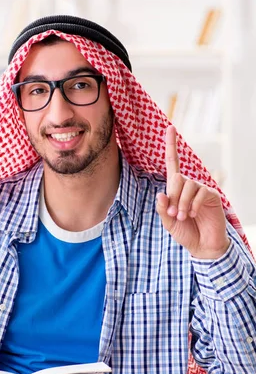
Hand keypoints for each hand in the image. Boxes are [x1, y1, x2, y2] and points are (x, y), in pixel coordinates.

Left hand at [156, 125, 229, 258]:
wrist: (203, 246)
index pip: (173, 163)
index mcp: (176, 189)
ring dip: (182, 202)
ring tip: (183, 216)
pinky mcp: (212, 195)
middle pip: (177, 178)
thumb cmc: (185, 232)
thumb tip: (161, 193)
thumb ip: (163, 209)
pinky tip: (193, 214)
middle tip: (174, 214)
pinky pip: (200, 192)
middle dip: (173, 197)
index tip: (170, 128)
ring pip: (188, 185)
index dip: (171, 146)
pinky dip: (193, 204)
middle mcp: (189, 186)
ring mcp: (201, 189)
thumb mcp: (168, 222)